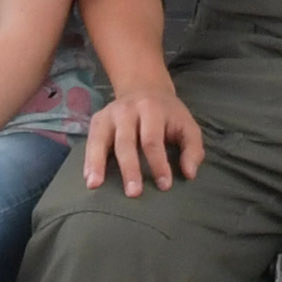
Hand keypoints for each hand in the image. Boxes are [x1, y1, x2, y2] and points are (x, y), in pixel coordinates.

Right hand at [84, 76, 204, 194]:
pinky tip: (89, 179)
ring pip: (101, 140)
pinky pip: (91, 141)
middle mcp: (127, 110)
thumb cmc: (168, 116)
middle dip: (130, 168)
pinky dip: (89, 160)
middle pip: (126, 142)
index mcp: (152, 109)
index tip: (164, 185)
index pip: (153, 140)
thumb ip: (193, 149)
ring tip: (95, 185)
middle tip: (134, 193)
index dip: (158, 163)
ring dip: (98, 163)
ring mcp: (109, 114)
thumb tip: (189, 174)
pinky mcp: (97, 120)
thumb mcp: (187, 126)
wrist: (145, 88)